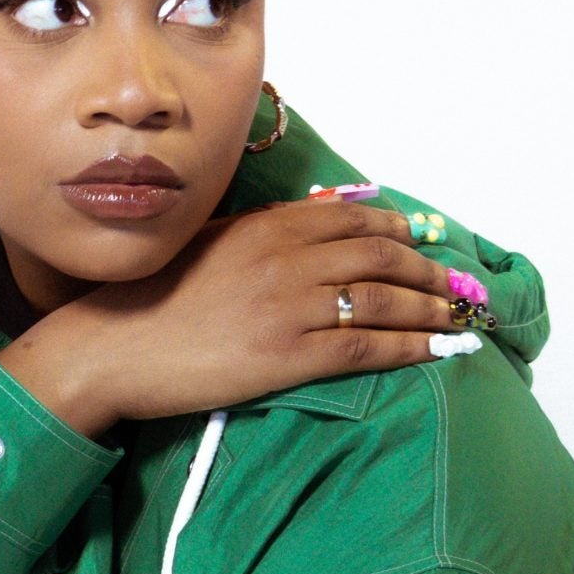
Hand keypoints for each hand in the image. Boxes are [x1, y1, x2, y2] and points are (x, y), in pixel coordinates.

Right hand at [0, 200, 471, 438]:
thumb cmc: (157, 298)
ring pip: (385, 299)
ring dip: (431, 308)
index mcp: (268, 225)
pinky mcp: (290, 354)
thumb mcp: (211, 244)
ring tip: (459, 318)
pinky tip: (439, 351)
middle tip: (456, 286)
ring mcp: (292, 306)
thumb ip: (263, 233)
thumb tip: (311, 226)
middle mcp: (288, 258)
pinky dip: (412, 347)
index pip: (355, 220)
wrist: (115, 345)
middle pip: (382, 257)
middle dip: (428, 271)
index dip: (400, 232)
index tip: (423, 242)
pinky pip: (368, 346)